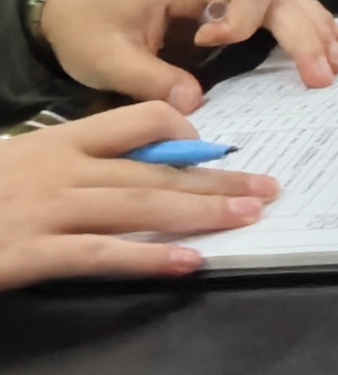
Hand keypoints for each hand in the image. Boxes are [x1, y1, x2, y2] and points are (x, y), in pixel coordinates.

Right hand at [0, 105, 277, 288]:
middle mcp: (60, 170)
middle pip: (153, 170)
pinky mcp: (31, 254)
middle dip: (215, 178)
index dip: (183, 133)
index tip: (220, 146)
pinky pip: (102, 255)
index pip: (136, 121)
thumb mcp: (16, 160)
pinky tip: (189, 262)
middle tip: (266, 186)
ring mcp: (47, 211)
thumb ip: (64, 160)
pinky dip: (149, 259)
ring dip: (201, 211)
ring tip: (248, 215)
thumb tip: (122, 166)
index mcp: (57, 142)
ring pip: (140, 207)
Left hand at [35, 0, 337, 103]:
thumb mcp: (105, 58)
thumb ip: (149, 79)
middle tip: (323, 75)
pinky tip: (328, 42)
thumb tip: (195, 104)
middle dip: (303, 33)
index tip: (208, 47)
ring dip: (314, 28)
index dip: (239, 20)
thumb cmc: (87, 23)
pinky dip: (304, 23)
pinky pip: (276, 5)